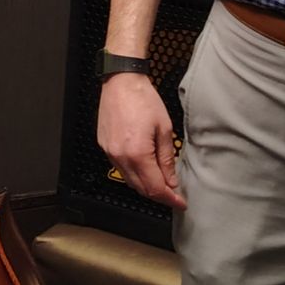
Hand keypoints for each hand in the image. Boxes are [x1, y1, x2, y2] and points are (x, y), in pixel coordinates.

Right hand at [97, 74, 185, 210]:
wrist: (121, 81)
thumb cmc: (143, 98)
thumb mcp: (164, 128)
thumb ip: (167, 158)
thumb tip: (171, 180)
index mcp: (137, 154)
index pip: (154, 187)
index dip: (169, 198)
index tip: (180, 203)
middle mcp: (120, 157)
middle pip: (141, 188)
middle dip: (158, 195)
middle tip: (174, 195)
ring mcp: (109, 153)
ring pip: (129, 181)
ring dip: (145, 185)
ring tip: (162, 183)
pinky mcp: (104, 147)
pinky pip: (120, 168)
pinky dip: (133, 173)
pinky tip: (144, 169)